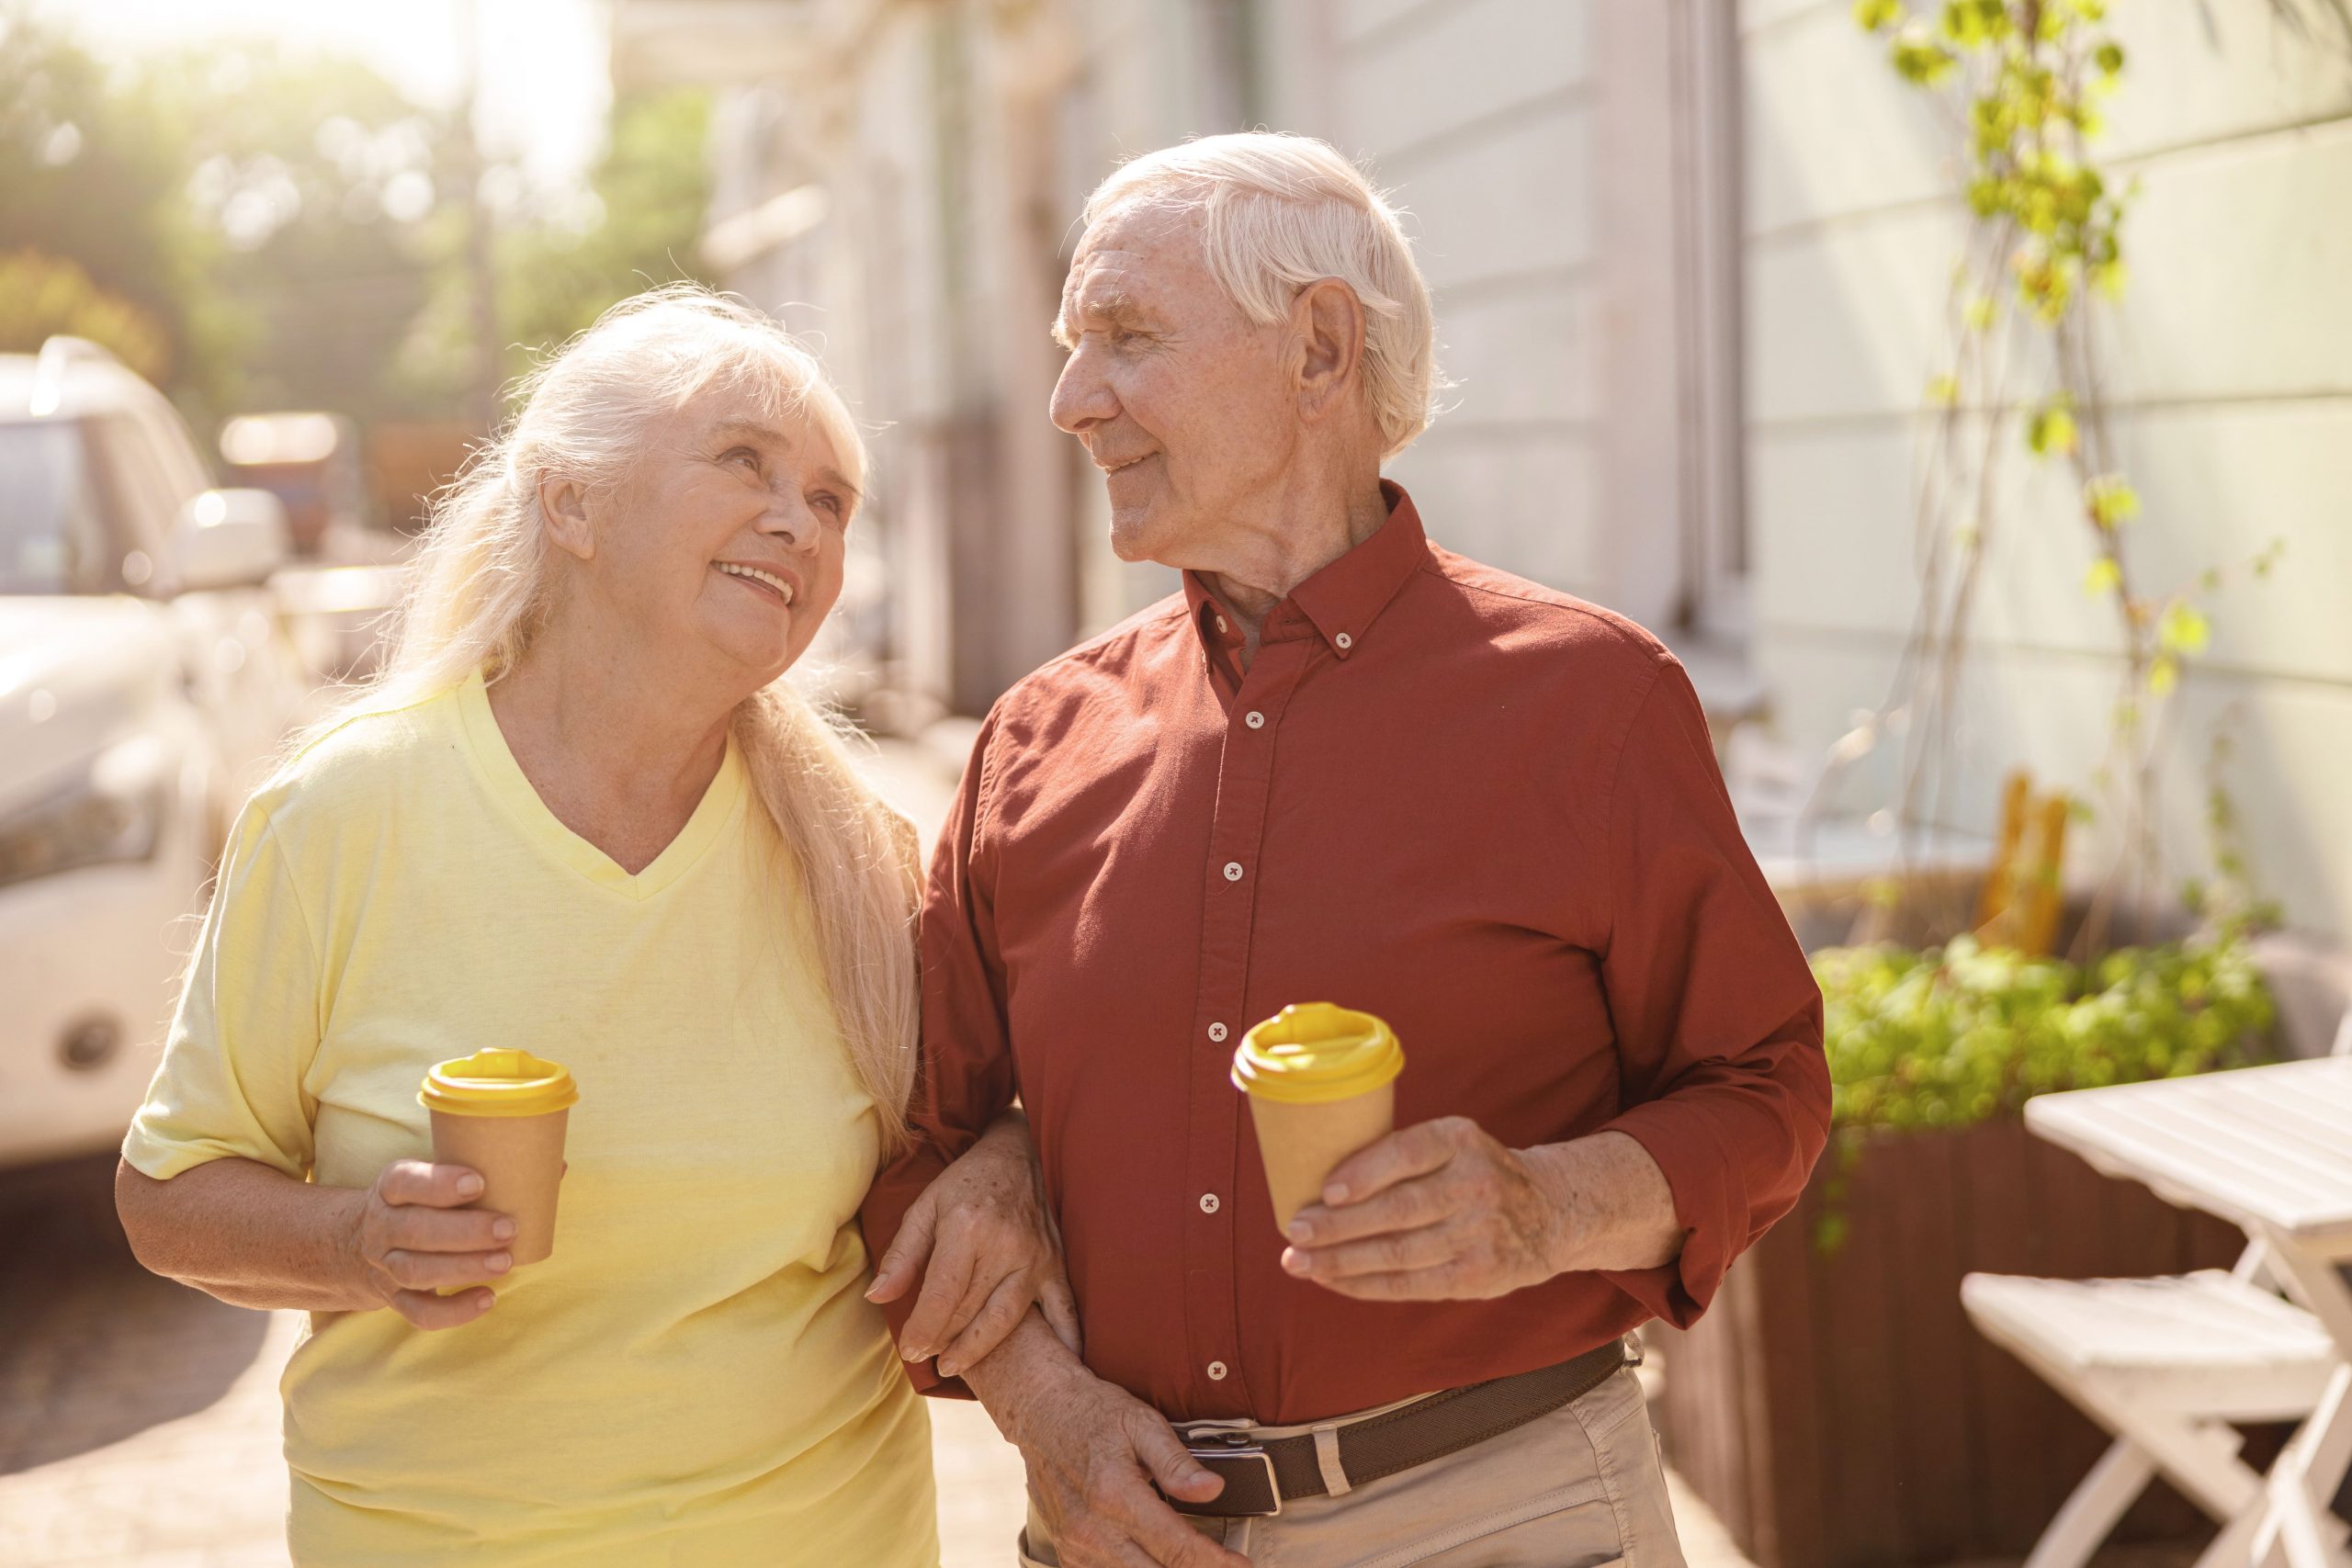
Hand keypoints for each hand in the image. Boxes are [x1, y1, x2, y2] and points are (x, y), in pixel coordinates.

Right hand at [341, 1160, 515, 1328]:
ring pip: (417, 1271)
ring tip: (505, 1262)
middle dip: (466, 1231)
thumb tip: (553, 1166)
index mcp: (390, 1188)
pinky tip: (488, 1298)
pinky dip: (454, 1311)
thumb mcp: (429, 1176)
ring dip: (464, 1268)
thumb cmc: (419, 1202)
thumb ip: (477, 1167)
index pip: (403, 1181)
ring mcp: (385, 1266)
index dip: (439, 1183)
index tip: (478, 1182)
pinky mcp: (395, 1298)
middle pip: (415, 1230)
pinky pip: (419, 1312)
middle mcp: (382, 1227)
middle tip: (508, 1228)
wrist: (358, 1244)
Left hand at [866, 1111, 1079, 1376]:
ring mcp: (1036, 1258)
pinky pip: (1063, 1311)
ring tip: (955, 1365)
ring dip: (978, 1349)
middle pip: (970, 1312)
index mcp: (967, 1228)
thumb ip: (901, 1254)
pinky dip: (1061, 1341)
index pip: (942, 1296)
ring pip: (1005, 1320)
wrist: (1019, 1154)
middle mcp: (1005, 1246)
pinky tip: (1052, 1365)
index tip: (910, 1350)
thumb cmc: (966, 1182)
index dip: (922, 1330)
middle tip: (928, 1358)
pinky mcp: (1057, 1265)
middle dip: (944, 1342)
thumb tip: (877, 1297)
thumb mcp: (925, 1207)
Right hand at [1005, 1355, 1249, 1567]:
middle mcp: (1092, 1529)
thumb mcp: (1141, 1422)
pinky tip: (1154, 1561)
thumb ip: (1177, 1462)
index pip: (1177, 1548)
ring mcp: (1075, 1545)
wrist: (1041, 1411)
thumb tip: (1213, 1490)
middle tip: (1223, 1565)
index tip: (1240, 1565)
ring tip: (1192, 1563)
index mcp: (1115, 1496)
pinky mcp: (1067, 1550)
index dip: (1215, 1563)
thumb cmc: (1093, 1412)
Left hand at [1278, 1116, 1571, 1300]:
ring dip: (1340, 1261)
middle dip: (1338, 1226)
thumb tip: (1316, 1180)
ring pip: (1397, 1253)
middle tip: (1295, 1231)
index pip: (1408, 1154)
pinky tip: (1332, 1280)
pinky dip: (1364, 1285)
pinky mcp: (1476, 1276)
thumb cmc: (1474, 1172)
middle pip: (1397, 1210)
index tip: (1327, 1191)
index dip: (1365, 1173)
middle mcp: (1474, 1184)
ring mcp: (1478, 1234)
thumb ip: (1403, 1155)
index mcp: (1461, 1140)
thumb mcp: (1453, 1144)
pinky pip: (1409, 1285)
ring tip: (1299, 1262)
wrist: (1548, 1213)